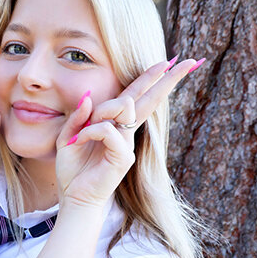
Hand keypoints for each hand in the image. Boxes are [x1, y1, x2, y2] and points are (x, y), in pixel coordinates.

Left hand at [55, 58, 202, 208]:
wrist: (73, 197)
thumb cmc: (72, 170)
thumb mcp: (68, 136)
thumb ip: (78, 116)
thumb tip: (89, 97)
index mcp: (115, 125)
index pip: (137, 97)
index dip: (153, 78)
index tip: (172, 62)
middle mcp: (125, 133)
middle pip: (148, 98)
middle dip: (167, 79)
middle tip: (188, 61)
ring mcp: (127, 144)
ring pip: (124, 106)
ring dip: (101, 111)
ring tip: (83, 130)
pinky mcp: (124, 157)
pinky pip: (108, 130)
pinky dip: (90, 131)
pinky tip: (78, 141)